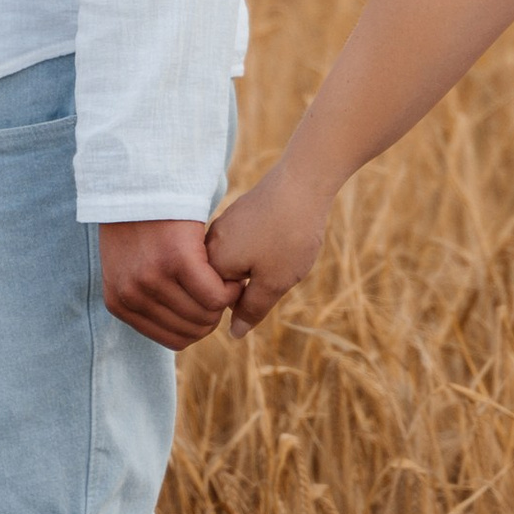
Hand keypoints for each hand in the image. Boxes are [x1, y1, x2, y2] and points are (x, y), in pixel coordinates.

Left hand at [98, 218, 235, 351]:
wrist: (138, 181)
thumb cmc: (140, 223)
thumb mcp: (128, 267)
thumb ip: (146, 299)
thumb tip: (182, 331)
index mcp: (119, 304)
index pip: (173, 340)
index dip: (200, 326)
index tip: (210, 305)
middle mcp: (132, 296)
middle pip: (191, 331)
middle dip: (213, 315)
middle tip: (222, 289)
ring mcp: (152, 280)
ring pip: (205, 315)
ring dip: (223, 300)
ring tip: (226, 278)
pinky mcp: (177, 260)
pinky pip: (214, 295)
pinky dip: (229, 287)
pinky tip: (229, 270)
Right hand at [204, 158, 334, 335]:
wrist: (304, 181)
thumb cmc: (289, 235)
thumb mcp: (274, 282)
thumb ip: (251, 310)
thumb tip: (234, 333)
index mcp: (213, 263)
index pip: (213, 302)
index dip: (240, 306)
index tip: (266, 291)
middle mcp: (210, 244)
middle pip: (221, 283)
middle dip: (247, 288)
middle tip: (276, 270)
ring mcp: (222, 226)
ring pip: (233, 264)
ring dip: (255, 269)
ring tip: (280, 254)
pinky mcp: (237, 215)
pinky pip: (240, 245)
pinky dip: (258, 251)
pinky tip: (278, 240)